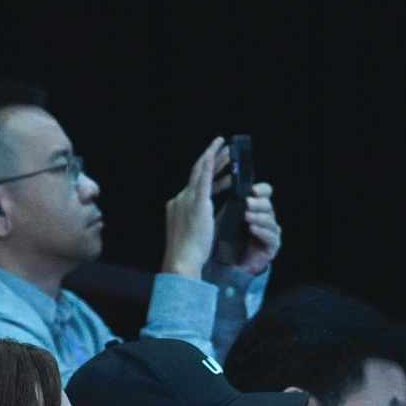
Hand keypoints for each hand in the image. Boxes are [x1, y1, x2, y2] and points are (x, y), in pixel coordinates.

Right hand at [162, 137, 222, 278]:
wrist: (181, 261)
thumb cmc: (188, 254)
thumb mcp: (193, 232)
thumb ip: (200, 220)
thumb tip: (209, 216)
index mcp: (178, 206)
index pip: (195, 184)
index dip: (206, 172)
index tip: (215, 162)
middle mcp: (180, 199)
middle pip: (197, 173)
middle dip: (211, 158)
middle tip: (222, 145)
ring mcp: (187, 200)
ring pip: (201, 172)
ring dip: (214, 157)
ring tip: (227, 146)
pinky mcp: (196, 204)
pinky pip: (203, 181)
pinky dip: (208, 166)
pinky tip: (214, 154)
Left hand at [236, 182, 281, 274]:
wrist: (230, 264)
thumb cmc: (228, 238)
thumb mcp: (227, 217)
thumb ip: (231, 203)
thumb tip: (225, 184)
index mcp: (257, 207)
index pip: (266, 193)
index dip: (262, 190)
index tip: (253, 190)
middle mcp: (266, 217)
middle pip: (268, 205)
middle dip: (258, 203)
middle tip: (247, 203)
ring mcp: (271, 232)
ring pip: (270, 220)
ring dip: (258, 217)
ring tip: (247, 216)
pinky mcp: (273, 246)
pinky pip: (271, 237)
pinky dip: (262, 232)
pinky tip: (253, 229)